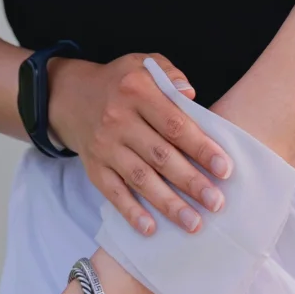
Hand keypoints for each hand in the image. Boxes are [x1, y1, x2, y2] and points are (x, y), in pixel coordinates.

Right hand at [46, 52, 233, 236]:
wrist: (69, 97)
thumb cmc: (120, 83)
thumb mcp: (143, 64)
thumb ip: (170, 74)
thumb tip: (190, 95)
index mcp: (137, 92)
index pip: (174, 124)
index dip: (201, 148)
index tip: (225, 169)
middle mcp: (118, 120)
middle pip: (160, 156)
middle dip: (191, 182)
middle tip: (216, 203)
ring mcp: (104, 146)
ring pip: (140, 179)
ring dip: (168, 204)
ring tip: (194, 223)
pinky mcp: (94, 167)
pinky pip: (113, 192)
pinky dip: (131, 212)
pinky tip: (150, 228)